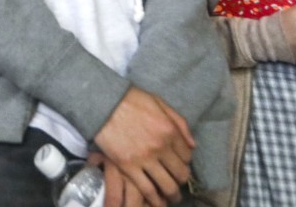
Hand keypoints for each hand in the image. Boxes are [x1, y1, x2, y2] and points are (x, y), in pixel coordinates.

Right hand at [93, 87, 193, 206]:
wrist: (102, 103)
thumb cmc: (130, 100)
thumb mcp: (159, 102)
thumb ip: (179, 122)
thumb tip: (192, 145)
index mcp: (170, 130)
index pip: (187, 156)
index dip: (184, 162)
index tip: (178, 164)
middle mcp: (161, 147)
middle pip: (180, 174)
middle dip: (181, 181)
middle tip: (176, 183)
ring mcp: (144, 158)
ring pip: (167, 186)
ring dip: (172, 194)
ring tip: (170, 197)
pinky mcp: (128, 167)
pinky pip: (147, 189)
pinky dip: (154, 198)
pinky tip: (155, 200)